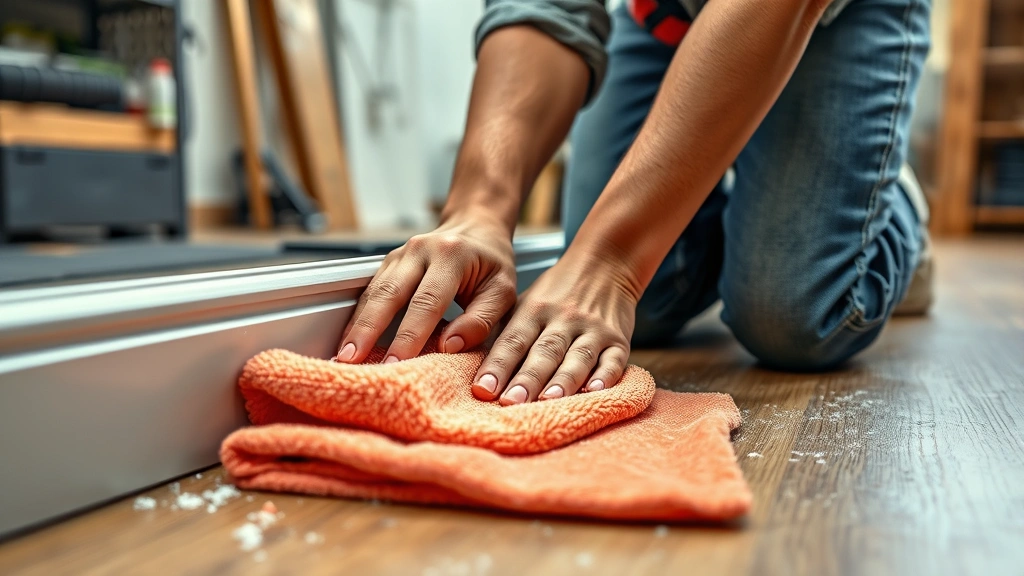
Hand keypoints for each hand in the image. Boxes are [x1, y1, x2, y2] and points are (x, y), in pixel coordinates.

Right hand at [337, 216, 517, 363]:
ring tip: (343, 356)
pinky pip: (370, 291)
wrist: (477, 229)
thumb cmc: (492, 265)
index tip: (397, 363)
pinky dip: (358, 317)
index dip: (409, 334)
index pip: (427, 300)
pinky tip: (350, 339)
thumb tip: (449, 346)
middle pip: (389, 293)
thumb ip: (481, 320)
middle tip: (353, 361)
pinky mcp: (389, 263)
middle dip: (368, 330)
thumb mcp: (502, 291)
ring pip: (373, 292)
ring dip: (357, 326)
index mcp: (451, 255)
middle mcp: (421, 250)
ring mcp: (400, 254)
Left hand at [471, 253, 639, 404]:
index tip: (482, 389)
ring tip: (548, 402)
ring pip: (577, 357)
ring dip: (563, 381)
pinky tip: (595, 391)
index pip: (513, 341)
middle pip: (544, 352)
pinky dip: (606, 376)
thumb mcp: (525, 303)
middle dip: (527, 379)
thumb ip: (505, 333)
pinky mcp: (618, 339)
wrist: (605, 265)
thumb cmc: (556, 294)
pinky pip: (614, 359)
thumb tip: (470, 364)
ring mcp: (592, 329)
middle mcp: (562, 319)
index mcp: (533, 310)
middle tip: (510, 403)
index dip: (498, 365)